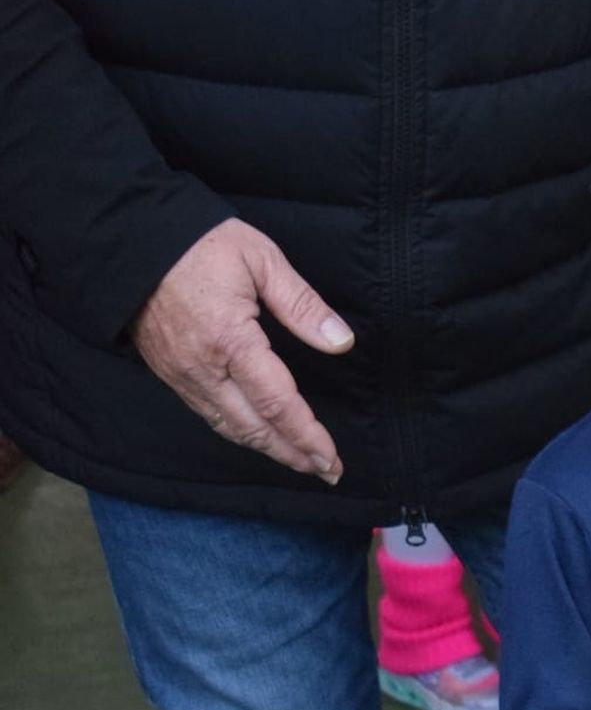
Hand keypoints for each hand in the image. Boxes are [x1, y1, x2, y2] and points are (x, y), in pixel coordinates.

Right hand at [133, 219, 352, 480]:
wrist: (130, 239)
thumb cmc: (199, 243)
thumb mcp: (260, 259)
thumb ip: (302, 305)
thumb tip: (340, 341)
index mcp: (231, 339)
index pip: (278, 403)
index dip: (307, 436)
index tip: (332, 457)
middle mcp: (204, 367)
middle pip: (255, 428)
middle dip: (294, 455)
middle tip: (328, 470)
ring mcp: (182, 374)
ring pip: (230, 428)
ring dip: (268, 449)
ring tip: (301, 461)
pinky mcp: (169, 373)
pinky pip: (209, 414)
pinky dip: (240, 433)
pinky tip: (260, 435)